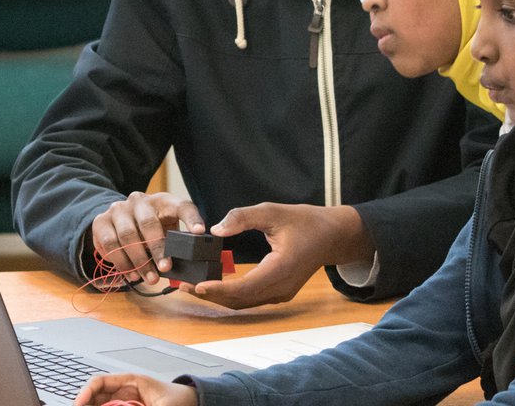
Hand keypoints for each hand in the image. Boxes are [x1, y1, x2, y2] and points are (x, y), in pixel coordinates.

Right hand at [74, 373, 198, 405]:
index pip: (100, 381)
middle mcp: (125, 391)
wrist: (194, 403)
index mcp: (131, 381)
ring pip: (102, 405)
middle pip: (96, 396)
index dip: (86, 392)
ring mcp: (126, 402)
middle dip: (86, 404)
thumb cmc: (180, 400)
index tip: (79, 404)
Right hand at [92, 192, 205, 284]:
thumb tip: (190, 266)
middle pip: (148, 222)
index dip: (191, 218)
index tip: (199, 232)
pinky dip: (120, 262)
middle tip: (165, 268)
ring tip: (148, 278)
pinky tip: (130, 275)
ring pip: (126, 235)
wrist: (118, 220)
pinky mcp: (101, 221)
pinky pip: (109, 244)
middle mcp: (139, 201)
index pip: (181, 205)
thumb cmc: (151, 229)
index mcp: (163, 201)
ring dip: (138, 261)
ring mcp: (118, 209)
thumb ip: (177, 242)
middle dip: (158, 248)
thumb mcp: (167, 229)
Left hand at [187, 203, 371, 309]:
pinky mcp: (279, 293)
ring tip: (192, 286)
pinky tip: (213, 284)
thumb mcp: (272, 211)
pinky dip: (230, 295)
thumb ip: (243, 217)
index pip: (245, 287)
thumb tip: (215, 229)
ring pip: (244, 303)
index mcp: (282, 269)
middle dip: (211, 295)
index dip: (219, 289)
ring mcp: (281, 293)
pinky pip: (250, 299)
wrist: (331, 235)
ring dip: (218, 297)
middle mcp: (282, 287)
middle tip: (183, 286)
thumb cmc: (305, 222)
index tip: (197, 286)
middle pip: (240, 300)